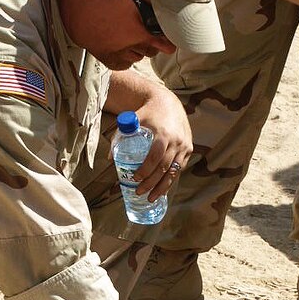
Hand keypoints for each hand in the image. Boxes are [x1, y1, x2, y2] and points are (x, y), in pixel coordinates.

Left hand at [131, 86, 191, 202]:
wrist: (168, 102)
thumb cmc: (147, 113)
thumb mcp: (132, 121)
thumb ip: (120, 137)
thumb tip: (110, 159)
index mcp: (163, 133)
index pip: (155, 157)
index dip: (145, 170)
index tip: (135, 179)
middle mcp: (177, 140)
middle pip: (164, 168)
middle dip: (151, 183)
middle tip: (139, 192)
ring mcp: (184, 145)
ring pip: (174, 171)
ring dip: (163, 187)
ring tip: (151, 197)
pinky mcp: (189, 148)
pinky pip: (179, 168)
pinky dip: (171, 179)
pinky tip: (162, 188)